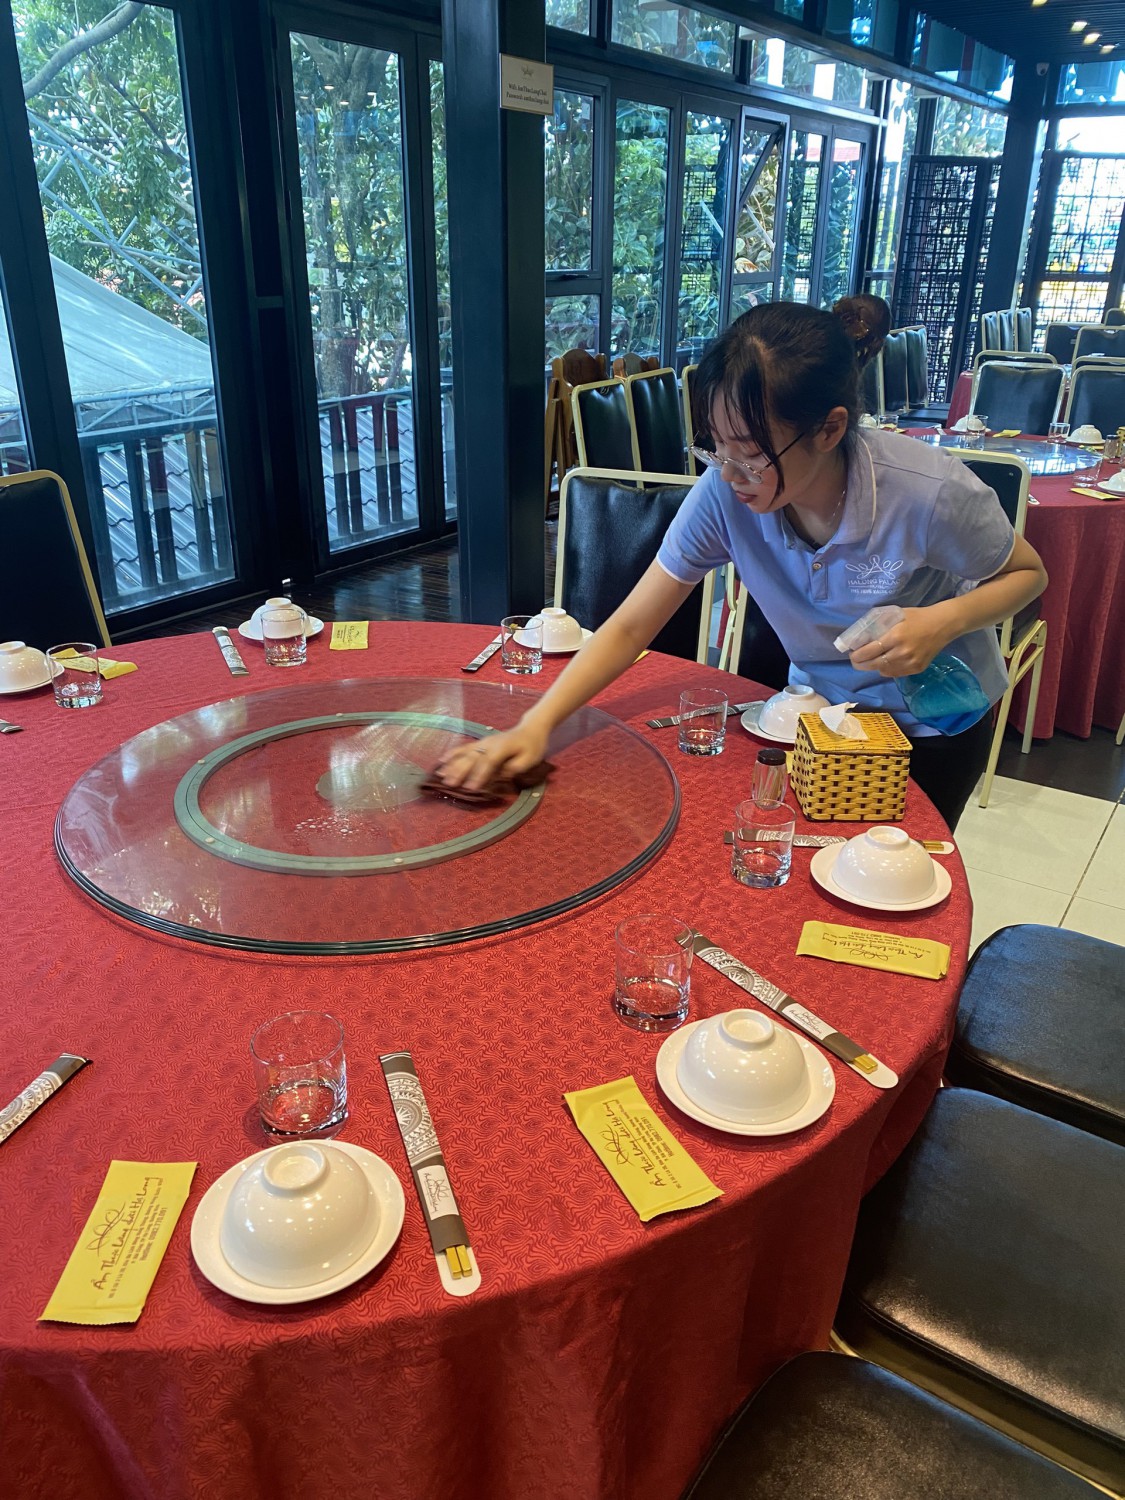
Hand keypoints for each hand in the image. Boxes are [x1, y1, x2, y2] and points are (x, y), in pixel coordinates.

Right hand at [435, 719, 550, 789]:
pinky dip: (452, 754)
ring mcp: (483, 743)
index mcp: (502, 748)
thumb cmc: (532, 746)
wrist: (530, 729)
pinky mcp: (480, 743)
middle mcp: (489, 744)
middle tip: (449, 784)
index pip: (488, 762)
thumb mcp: (530, 759)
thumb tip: (500, 775)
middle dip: (460, 771)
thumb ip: (515, 767)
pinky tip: (441, 760)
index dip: (479, 775)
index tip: (471, 788)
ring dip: (452, 764)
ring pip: (465, 753)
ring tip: (440, 774)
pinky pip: (463, 748)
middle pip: (472, 758)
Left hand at [848, 605, 952, 678]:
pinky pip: (895, 673)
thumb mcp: (896, 615)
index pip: (869, 652)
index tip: (851, 654)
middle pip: (874, 664)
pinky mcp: (917, 669)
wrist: (943, 625)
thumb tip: (860, 635)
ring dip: (874, 667)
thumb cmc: (917, 617)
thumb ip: (880, 625)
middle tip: (856, 661)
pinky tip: (884, 663)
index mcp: (895, 637)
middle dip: (861, 664)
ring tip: (869, 661)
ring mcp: (910, 663)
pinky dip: (886, 670)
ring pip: (884, 671)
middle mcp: (902, 652)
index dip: (857, 656)